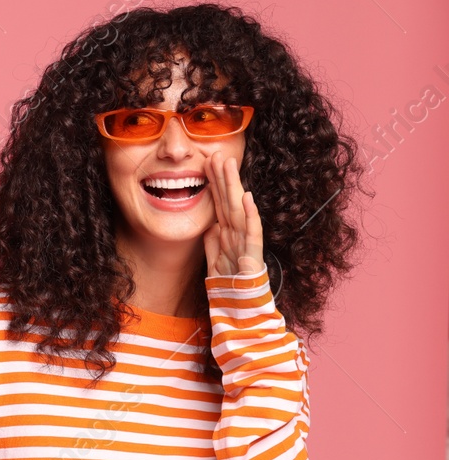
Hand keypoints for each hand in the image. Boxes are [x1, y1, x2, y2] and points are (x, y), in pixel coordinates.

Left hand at [202, 150, 264, 277]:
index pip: (219, 203)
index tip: (207, 162)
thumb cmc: (229, 282)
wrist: (240, 305)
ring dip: (235, 186)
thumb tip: (209, 224)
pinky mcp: (252, 253)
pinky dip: (250, 214)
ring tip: (230, 166)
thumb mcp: (214, 259)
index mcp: (226, 233)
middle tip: (217, 154)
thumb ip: (211, 241)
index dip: (214, 183)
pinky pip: (251, 232)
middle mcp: (236, 233)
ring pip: (238, 209)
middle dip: (223, 177)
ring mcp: (244, 241)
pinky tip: (247, 198)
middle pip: (228, 200)